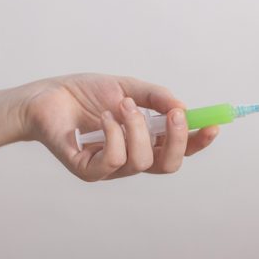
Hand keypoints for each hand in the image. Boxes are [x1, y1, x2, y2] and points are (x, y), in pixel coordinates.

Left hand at [18, 74, 218, 180]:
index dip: (198, 142)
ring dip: (136, 128)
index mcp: (145, 141)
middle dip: (176, 139)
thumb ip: (156, 97)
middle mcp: (131, 158)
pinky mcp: (86, 170)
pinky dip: (113, 136)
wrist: (45, 96)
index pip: (179, 150)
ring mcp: (110, 168)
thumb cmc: (83, 94)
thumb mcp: (127, 88)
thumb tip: (184, 108)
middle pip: (168, 165)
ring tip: (120, 105)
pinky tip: (103, 118)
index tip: (213, 125)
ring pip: (141, 161)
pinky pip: (112, 162)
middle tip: (172, 114)